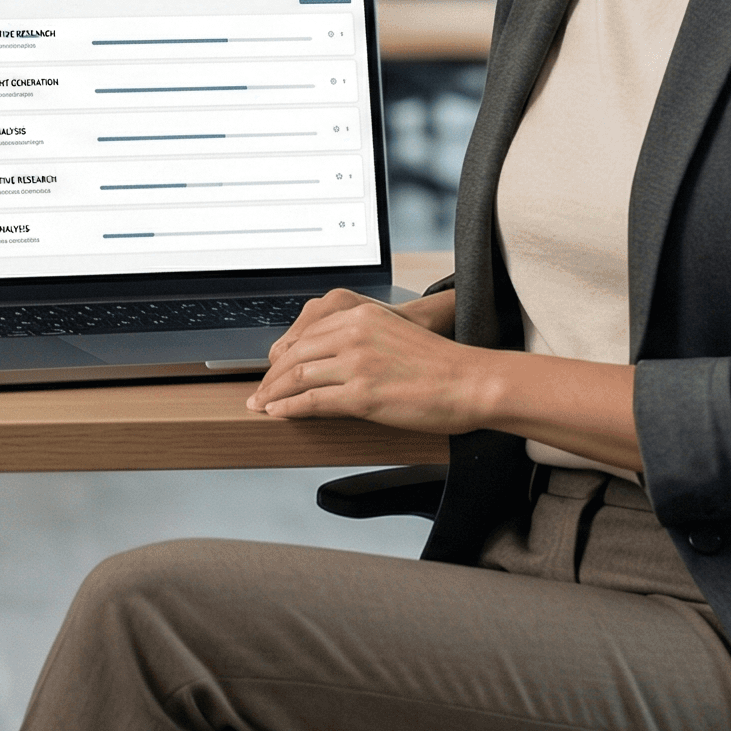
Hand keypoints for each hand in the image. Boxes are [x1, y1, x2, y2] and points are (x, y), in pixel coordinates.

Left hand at [247, 288, 496, 431]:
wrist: (471, 382)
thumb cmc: (441, 366)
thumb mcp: (393, 336)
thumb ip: (362, 341)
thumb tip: (331, 362)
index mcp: (361, 316)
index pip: (306, 335)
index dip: (282, 357)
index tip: (272, 370)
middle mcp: (354, 333)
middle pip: (294, 355)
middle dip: (271, 377)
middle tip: (258, 392)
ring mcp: (356, 363)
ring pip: (297, 378)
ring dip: (272, 395)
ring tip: (261, 406)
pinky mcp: (362, 395)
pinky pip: (311, 402)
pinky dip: (288, 409)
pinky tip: (278, 414)